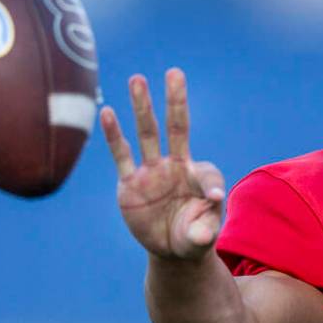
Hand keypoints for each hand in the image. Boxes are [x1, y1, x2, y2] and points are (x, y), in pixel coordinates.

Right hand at [100, 68, 225, 260]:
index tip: (212, 199)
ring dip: (143, 107)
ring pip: (146, 134)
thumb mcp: (204, 235)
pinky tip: (108, 113)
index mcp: (198, 176)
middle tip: (175, 73)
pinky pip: (121, 156)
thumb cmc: (195, 236)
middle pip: (175, 127)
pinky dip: (114, 135)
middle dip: (176, 101)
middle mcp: (175, 167)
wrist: (172, 250)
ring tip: (138, 79)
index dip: (209, 184)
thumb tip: (214, 202)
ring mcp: (151, 173)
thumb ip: (208, 223)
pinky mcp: (129, 184)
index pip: (206, 171)